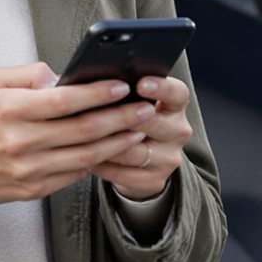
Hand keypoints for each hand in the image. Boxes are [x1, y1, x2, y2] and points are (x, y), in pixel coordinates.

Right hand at [0, 62, 152, 213]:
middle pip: (82, 130)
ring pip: (85, 156)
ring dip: (117, 143)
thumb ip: (26, 74)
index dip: (96, 94)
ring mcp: (27, 170)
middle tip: (145, 108)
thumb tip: (61, 76)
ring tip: (138, 129)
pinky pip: (73, 175)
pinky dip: (97, 161)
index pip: (63, 101)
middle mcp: (20, 142)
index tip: (121, 85)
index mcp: (9, 111)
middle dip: (120, 118)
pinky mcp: (32, 190)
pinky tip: (113, 149)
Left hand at [89, 75, 191, 201]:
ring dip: (106, 144)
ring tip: (84, 136)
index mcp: (175, 106)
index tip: (140, 83)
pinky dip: (103, 165)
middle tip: (102, 111)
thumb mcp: (137, 103)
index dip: (161, 87)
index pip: (177, 93)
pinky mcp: (155, 180)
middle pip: (154, 123)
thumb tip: (92, 81)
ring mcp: (168, 159)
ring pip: (133, 151)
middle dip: (126, 117)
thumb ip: (124, 93)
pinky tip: (87, 157)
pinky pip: (123, 173)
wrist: (144, 163)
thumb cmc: (133, 122)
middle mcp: (177, 132)